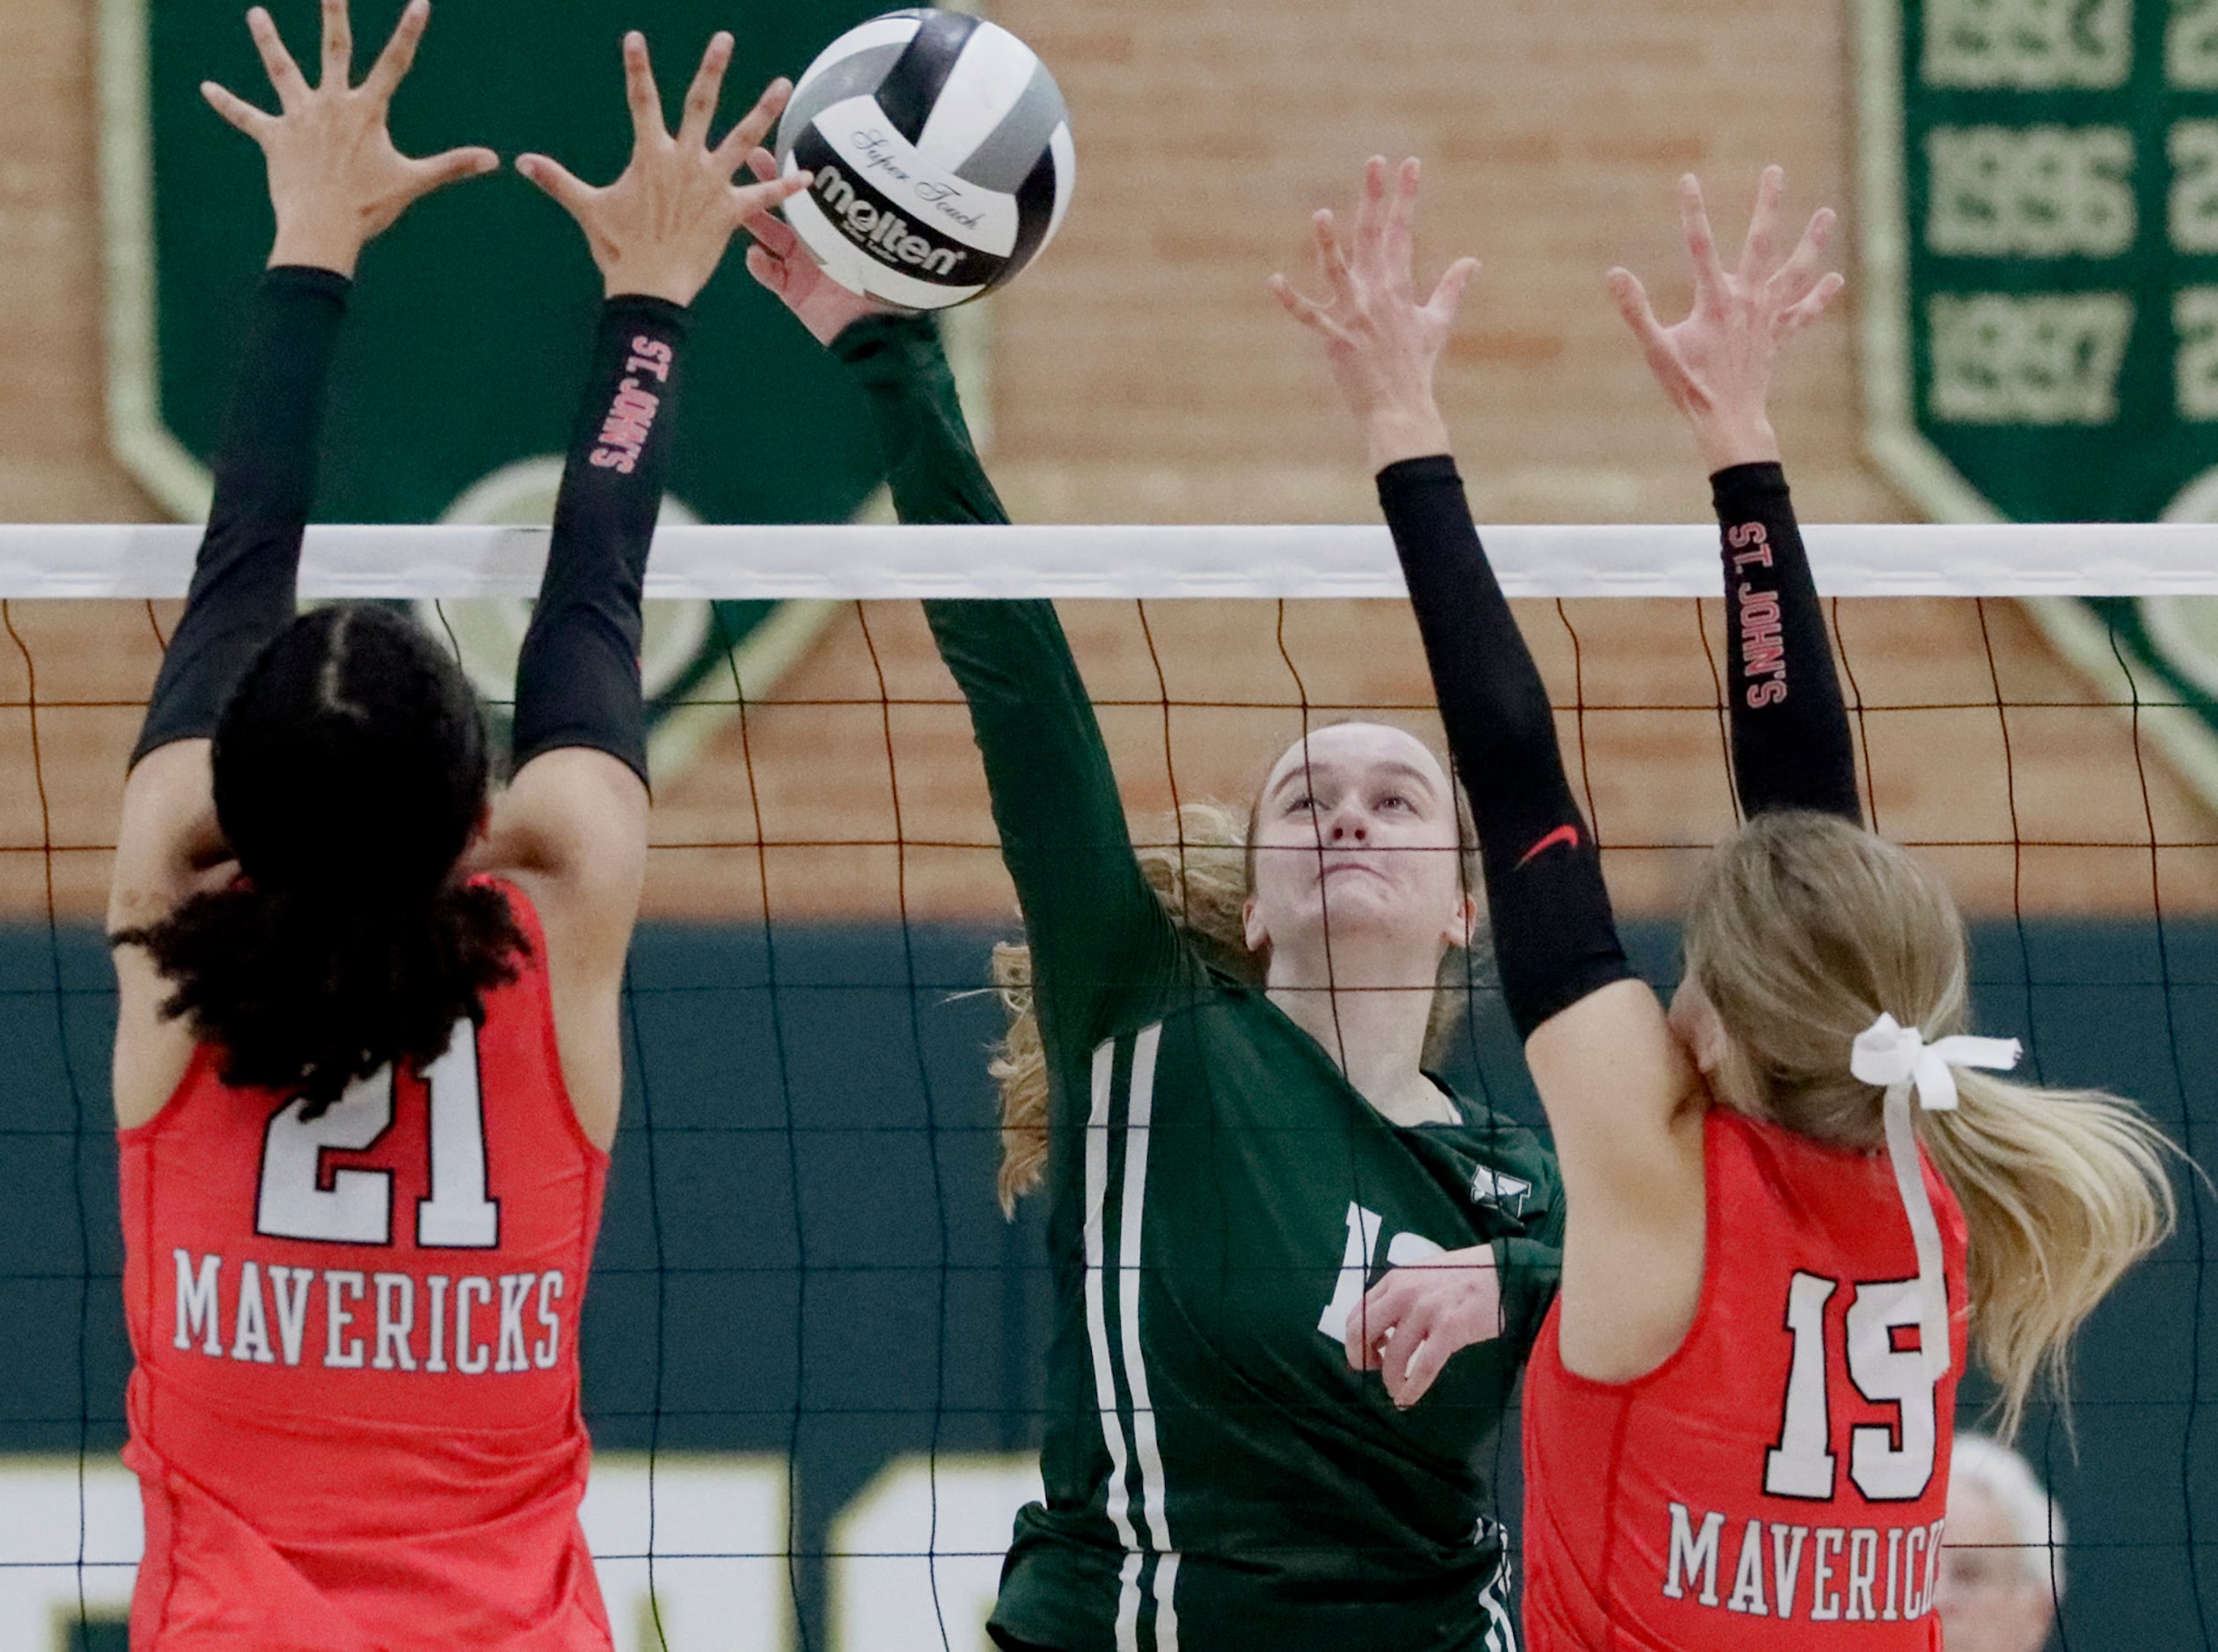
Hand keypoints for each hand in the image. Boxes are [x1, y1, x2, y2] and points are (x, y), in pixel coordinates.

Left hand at [202, 0, 496, 277]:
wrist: (322, 228)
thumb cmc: (369, 207)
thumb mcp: (414, 182)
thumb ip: (452, 166)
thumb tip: (495, 160)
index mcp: (366, 110)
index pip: (395, 63)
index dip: (409, 31)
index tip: (419, 1)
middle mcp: (331, 104)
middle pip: (333, 47)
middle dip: (332, 11)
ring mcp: (299, 117)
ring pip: (282, 70)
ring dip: (268, 41)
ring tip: (254, 15)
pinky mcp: (274, 137)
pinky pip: (246, 117)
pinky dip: (226, 104)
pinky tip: (206, 89)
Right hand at [517, 33, 809, 306]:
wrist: (649, 286)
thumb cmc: (619, 248)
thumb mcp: (588, 208)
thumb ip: (559, 180)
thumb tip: (519, 162)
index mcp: (650, 155)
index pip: (641, 100)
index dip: (637, 68)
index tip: (635, 38)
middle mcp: (684, 161)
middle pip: (700, 104)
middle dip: (712, 69)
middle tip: (724, 38)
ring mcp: (711, 183)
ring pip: (744, 138)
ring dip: (765, 110)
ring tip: (784, 83)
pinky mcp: (731, 211)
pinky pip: (764, 196)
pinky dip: (786, 187)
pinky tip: (809, 176)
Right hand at [742, 148, 902, 344]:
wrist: (876, 332)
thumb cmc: (886, 287)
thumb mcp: (882, 245)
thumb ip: (880, 217)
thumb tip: (895, 178)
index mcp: (836, 229)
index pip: (812, 196)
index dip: (798, 173)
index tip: (789, 147)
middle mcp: (816, 243)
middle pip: (786, 209)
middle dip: (767, 184)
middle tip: (750, 159)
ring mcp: (801, 267)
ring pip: (770, 237)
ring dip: (754, 221)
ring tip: (738, 207)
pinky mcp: (792, 291)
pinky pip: (770, 275)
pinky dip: (759, 266)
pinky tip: (753, 256)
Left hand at [1270, 156, 1478, 473]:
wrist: (1401, 409)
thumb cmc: (1416, 367)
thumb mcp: (1437, 323)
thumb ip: (1451, 289)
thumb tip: (1472, 261)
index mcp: (1398, 287)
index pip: (1401, 232)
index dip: (1405, 197)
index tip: (1409, 165)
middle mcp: (1376, 294)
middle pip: (1373, 238)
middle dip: (1375, 198)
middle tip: (1375, 162)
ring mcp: (1355, 316)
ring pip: (1339, 272)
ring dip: (1328, 244)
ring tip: (1320, 214)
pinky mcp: (1335, 339)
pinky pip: (1310, 318)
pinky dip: (1291, 301)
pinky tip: (1274, 281)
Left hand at [1343, 1244, 1501, 1408]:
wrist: (1511, 1274)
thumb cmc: (1471, 1276)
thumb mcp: (1426, 1276)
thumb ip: (1404, 1296)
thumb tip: (1386, 1327)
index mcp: (1396, 1279)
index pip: (1358, 1312)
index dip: (1357, 1339)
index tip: (1371, 1352)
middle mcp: (1404, 1293)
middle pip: (1362, 1333)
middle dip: (1362, 1359)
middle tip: (1375, 1371)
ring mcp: (1426, 1311)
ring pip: (1393, 1356)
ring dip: (1391, 1380)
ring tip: (1397, 1390)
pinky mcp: (1449, 1330)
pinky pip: (1422, 1368)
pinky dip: (1411, 1389)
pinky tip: (1408, 1399)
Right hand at [1607, 167, 1844, 471]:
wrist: (1728, 421)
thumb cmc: (1689, 387)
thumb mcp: (1656, 349)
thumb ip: (1635, 310)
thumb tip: (1614, 274)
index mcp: (1715, 301)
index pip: (1700, 246)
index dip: (1693, 211)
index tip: (1688, 179)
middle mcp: (1747, 301)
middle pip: (1760, 244)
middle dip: (1767, 206)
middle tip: (1775, 171)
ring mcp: (1767, 318)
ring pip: (1795, 272)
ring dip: (1812, 242)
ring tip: (1827, 213)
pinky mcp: (1778, 336)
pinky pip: (1802, 313)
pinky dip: (1818, 297)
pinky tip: (1835, 279)